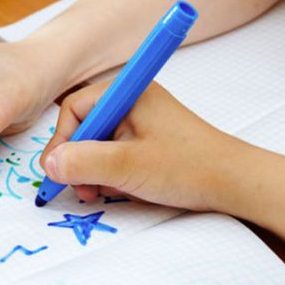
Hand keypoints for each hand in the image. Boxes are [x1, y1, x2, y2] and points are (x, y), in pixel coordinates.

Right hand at [39, 81, 231, 209]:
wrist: (235, 184)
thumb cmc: (189, 167)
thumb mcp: (127, 166)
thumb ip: (83, 163)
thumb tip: (49, 165)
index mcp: (128, 93)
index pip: (75, 109)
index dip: (62, 140)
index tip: (57, 169)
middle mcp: (131, 101)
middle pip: (84, 127)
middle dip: (78, 159)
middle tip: (80, 187)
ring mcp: (139, 121)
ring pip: (97, 143)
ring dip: (92, 170)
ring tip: (99, 191)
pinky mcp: (145, 140)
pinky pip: (113, 153)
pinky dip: (109, 172)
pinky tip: (119, 188)